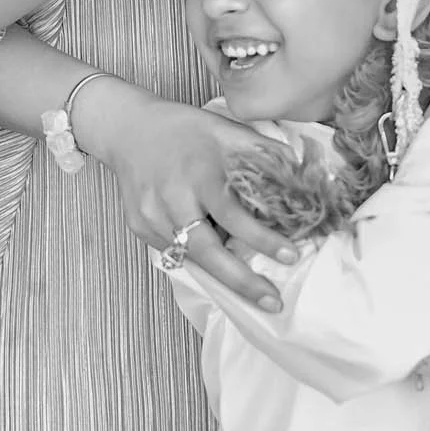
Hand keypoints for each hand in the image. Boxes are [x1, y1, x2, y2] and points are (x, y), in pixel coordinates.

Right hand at [76, 80, 296, 311]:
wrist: (128, 129)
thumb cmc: (184, 129)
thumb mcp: (226, 129)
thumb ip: (262, 153)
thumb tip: (301, 177)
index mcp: (198, 172)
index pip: (233, 214)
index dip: (262, 239)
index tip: (291, 256)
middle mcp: (172, 198)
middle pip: (207, 250)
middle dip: (241, 281)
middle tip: (272, 302)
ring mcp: (151, 216)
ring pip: (191, 257)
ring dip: (222, 271)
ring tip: (250, 284)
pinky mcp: (139, 227)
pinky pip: (174, 252)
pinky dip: (198, 257)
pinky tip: (214, 254)